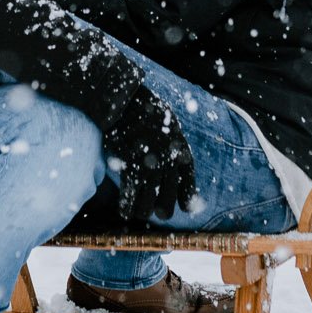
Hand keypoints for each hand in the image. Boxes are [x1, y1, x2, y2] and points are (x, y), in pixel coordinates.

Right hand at [109, 99, 197, 224]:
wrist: (126, 99)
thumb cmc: (147, 112)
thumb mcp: (169, 124)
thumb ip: (174, 145)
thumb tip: (179, 162)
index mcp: (180, 150)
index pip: (188, 181)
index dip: (187, 197)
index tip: (186, 208)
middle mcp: (168, 161)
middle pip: (168, 199)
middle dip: (163, 210)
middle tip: (158, 213)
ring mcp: (149, 165)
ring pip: (148, 203)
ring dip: (142, 210)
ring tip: (138, 212)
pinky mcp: (130, 165)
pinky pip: (129, 195)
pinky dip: (126, 206)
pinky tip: (124, 211)